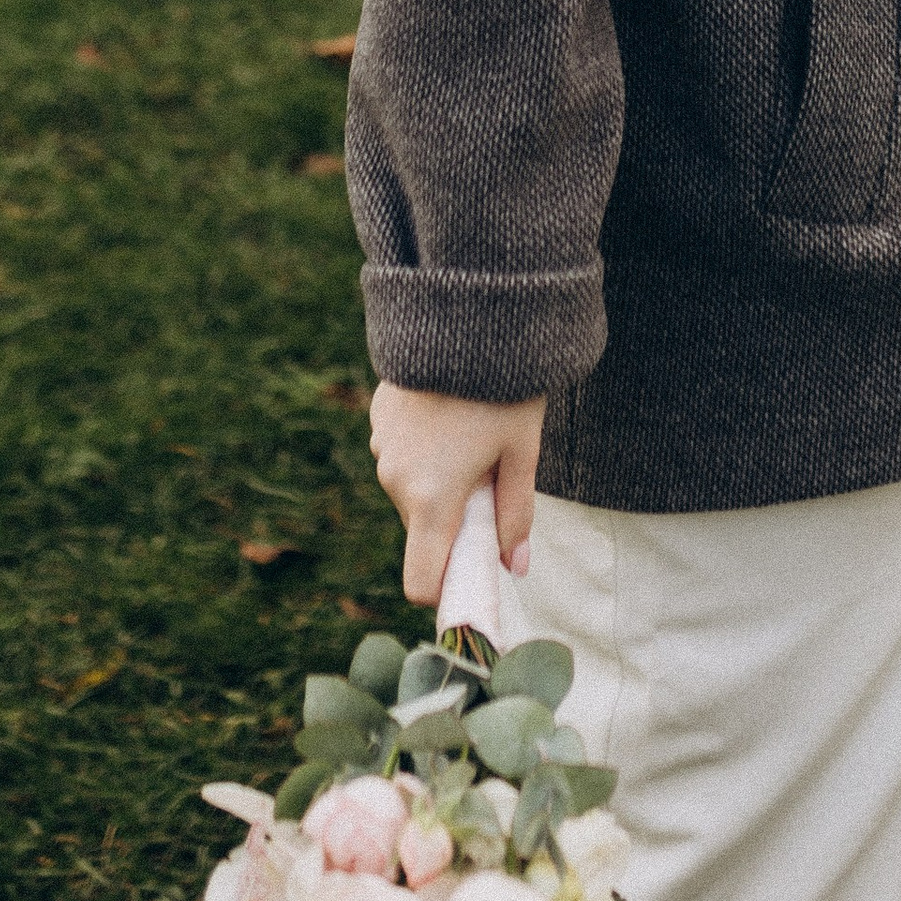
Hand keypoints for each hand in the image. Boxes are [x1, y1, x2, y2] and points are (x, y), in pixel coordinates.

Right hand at [368, 382, 546, 610]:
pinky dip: (423, 449)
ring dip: (437, 480)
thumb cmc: (506, 388)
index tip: (471, 575)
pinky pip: (401, 453)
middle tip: (489, 477)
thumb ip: (515, 515)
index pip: (420, 580)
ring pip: (411, 489)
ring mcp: (382, 447)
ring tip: (472, 433)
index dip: (445, 588)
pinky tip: (449, 410)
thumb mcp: (522, 452)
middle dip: (452, 519)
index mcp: (432, 498)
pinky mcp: (378, 417)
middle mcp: (395, 479)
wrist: (469, 312)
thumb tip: (513, 569)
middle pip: (422, 528)